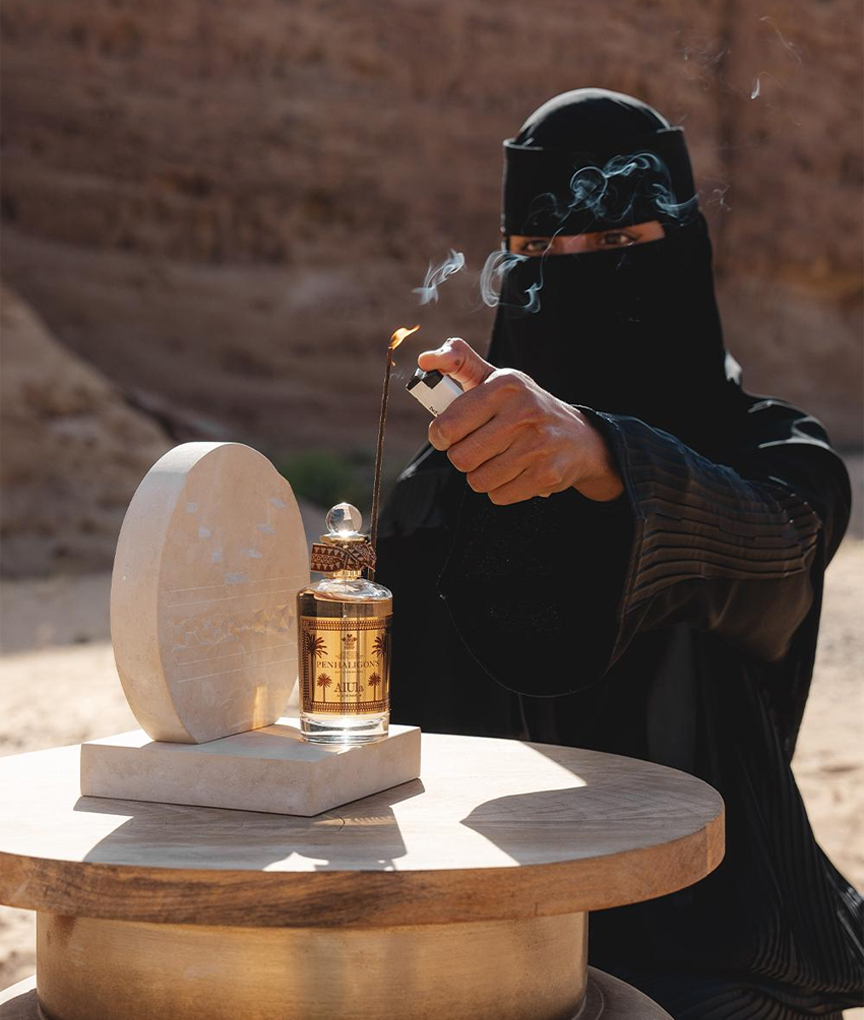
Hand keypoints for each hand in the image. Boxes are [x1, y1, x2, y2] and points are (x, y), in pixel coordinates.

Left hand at [419, 338, 623, 504]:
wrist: (579, 438)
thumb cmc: (526, 407)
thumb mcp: (497, 379)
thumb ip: (460, 363)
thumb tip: (425, 360)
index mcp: (505, 386)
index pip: (448, 424)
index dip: (440, 435)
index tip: (446, 435)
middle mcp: (523, 413)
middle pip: (460, 458)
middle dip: (463, 457)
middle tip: (477, 448)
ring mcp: (537, 445)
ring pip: (478, 480)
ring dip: (482, 475)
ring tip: (498, 459)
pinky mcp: (545, 474)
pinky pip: (498, 496)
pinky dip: (500, 489)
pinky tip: (515, 472)